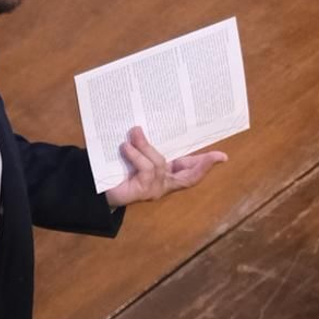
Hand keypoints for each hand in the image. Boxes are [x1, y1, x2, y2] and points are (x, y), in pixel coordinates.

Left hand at [105, 126, 226, 206]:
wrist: (95, 186)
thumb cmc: (117, 169)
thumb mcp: (136, 154)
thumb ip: (145, 145)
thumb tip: (142, 127)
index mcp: (167, 175)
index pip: (191, 172)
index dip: (206, 165)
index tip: (222, 156)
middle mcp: (163, 185)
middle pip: (189, 178)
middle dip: (203, 166)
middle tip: (216, 157)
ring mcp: (153, 190)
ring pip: (159, 165)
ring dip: (146, 147)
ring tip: (134, 132)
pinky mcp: (141, 192)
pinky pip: (145, 169)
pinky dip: (135, 155)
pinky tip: (125, 146)